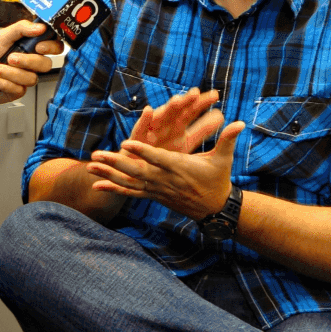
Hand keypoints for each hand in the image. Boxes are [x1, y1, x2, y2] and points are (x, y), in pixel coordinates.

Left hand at [0, 19, 62, 104]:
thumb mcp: (0, 36)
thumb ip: (21, 29)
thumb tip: (41, 27)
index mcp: (28, 46)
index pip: (52, 47)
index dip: (51, 47)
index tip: (39, 46)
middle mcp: (28, 63)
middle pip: (45, 65)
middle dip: (27, 61)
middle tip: (11, 57)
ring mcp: (23, 78)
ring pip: (31, 78)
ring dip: (9, 73)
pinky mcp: (16, 92)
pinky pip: (19, 89)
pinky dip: (2, 83)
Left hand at [86, 88, 244, 219]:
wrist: (215, 208)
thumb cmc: (218, 179)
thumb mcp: (224, 159)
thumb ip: (228, 139)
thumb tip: (240, 123)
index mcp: (179, 168)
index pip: (158, 158)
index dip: (142, 151)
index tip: (127, 142)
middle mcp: (165, 180)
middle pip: (137, 171)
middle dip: (116, 163)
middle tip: (98, 154)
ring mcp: (157, 189)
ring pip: (129, 182)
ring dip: (109, 174)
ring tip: (90, 166)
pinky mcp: (154, 195)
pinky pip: (131, 192)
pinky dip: (114, 188)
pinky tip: (97, 185)